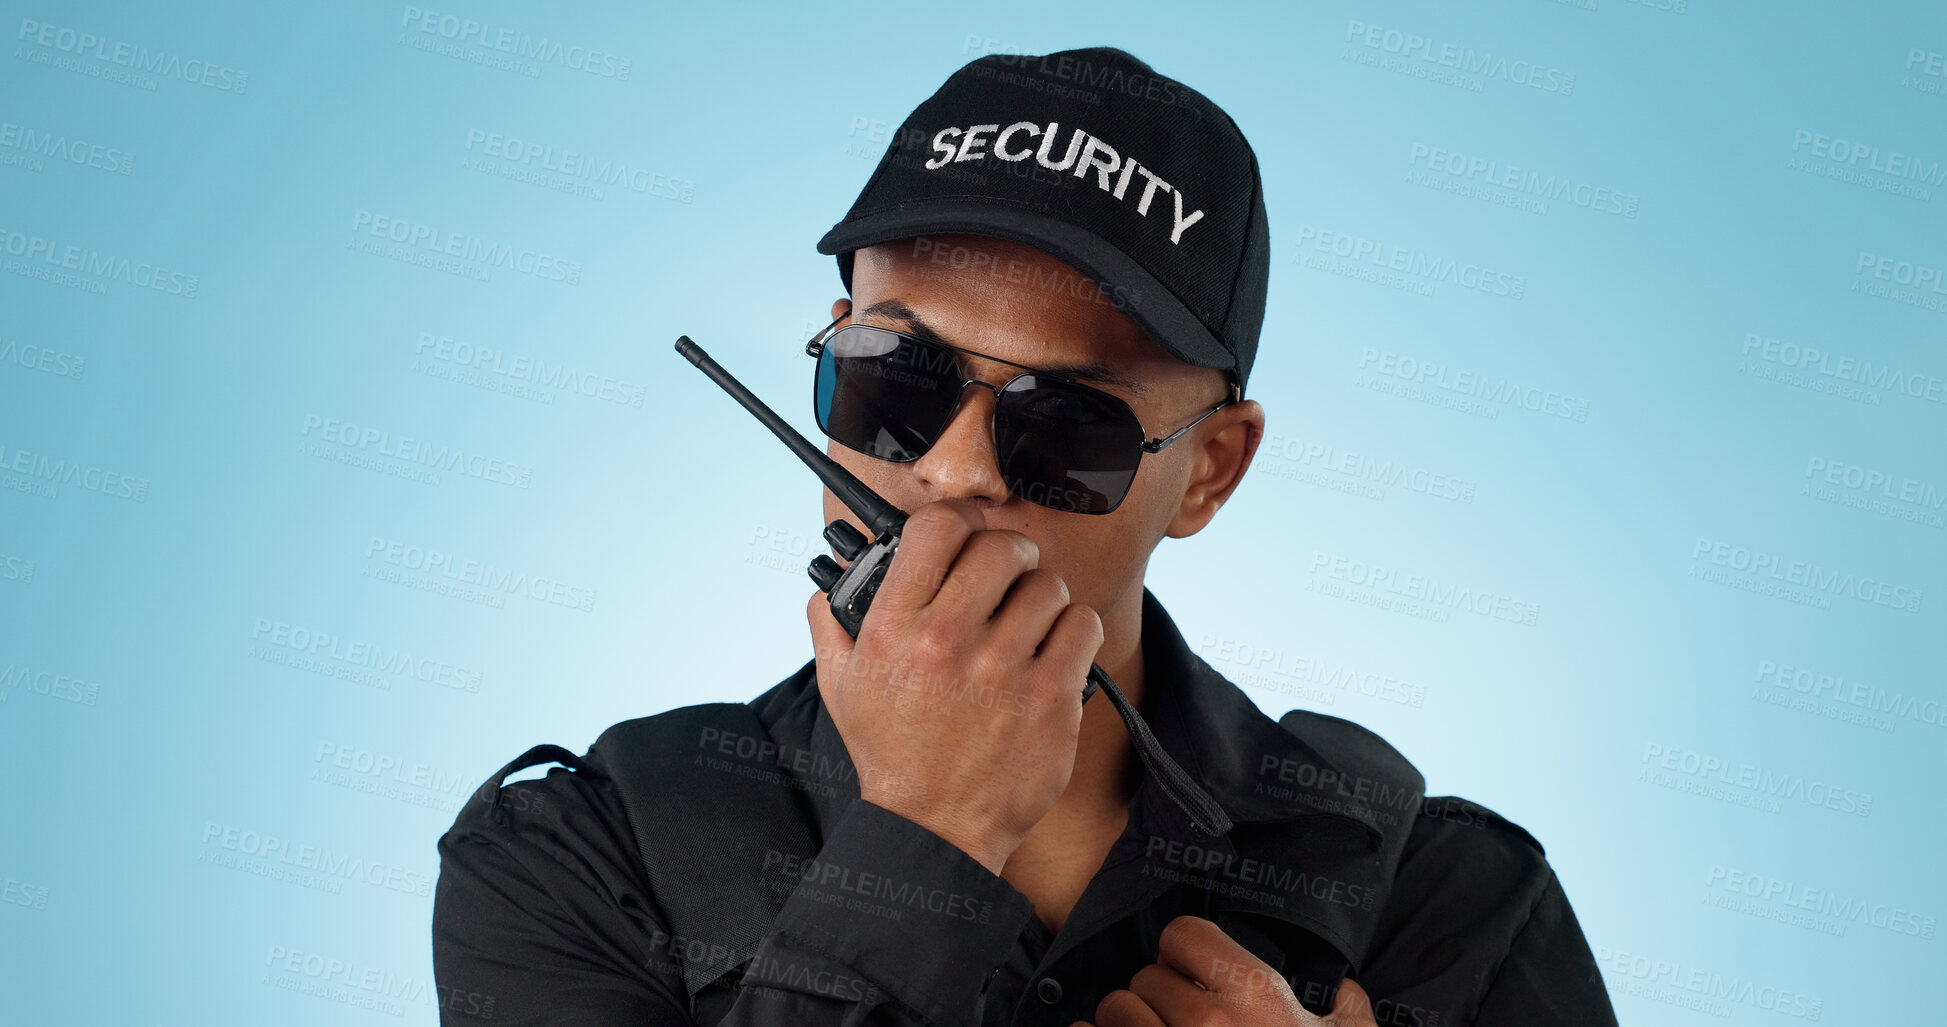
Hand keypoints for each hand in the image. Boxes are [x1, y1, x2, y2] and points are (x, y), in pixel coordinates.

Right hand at [806, 499, 1103, 874]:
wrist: (934, 830)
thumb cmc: (893, 756)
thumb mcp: (841, 687)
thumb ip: (832, 625)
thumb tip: (831, 585)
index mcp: (894, 627)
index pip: (936, 527)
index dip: (958, 519)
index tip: (967, 532)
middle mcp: (947, 640)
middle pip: (1000, 547)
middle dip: (1008, 553)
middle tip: (1007, 575)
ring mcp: (1003, 669)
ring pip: (1047, 585)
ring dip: (1042, 597)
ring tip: (1029, 622)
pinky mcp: (1051, 698)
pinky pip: (1082, 626)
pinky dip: (1074, 631)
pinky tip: (1055, 650)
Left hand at [1074, 916, 1378, 1026]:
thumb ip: (1345, 1006)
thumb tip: (1338, 987)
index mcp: (1255, 995)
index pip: (1182, 934)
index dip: (1186, 953)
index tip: (1195, 975)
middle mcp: (1206, 1021)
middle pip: (1145, 978)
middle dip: (1160, 998)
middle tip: (1180, 1022)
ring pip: (1115, 1011)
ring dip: (1129, 1024)